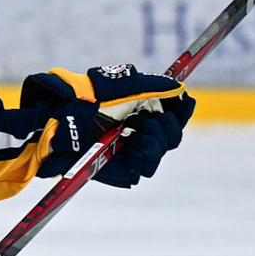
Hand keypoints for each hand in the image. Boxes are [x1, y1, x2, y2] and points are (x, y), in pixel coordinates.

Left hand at [21, 65, 193, 183]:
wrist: (69, 117)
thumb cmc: (94, 97)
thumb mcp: (129, 85)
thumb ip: (157, 86)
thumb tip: (181, 89)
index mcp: (141, 111)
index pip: (173, 116)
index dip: (182, 111)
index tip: (185, 103)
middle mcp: (138, 132)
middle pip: (171, 137)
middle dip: (168, 127)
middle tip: (153, 120)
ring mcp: (130, 152)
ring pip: (161, 153)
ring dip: (158, 140)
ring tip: (141, 132)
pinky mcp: (122, 169)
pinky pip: (146, 168)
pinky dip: (147, 154)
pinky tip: (136, 145)